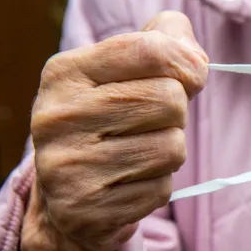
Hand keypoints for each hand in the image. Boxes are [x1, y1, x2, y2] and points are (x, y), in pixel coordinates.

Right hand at [22, 11, 207, 250]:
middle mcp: (57, 116)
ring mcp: (68, 165)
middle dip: (176, 114)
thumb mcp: (122, 73)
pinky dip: (157, 186)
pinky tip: (128, 183)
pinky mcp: (87, 209)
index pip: (151, 49)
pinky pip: (161, 189)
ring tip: (137, 154)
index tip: (189, 76)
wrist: (67, 200)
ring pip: (171, 147)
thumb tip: (193, 51)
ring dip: (169, 153)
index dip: (188, 63)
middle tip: (150, 123)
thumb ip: (162, 42)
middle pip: (169, 99)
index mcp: (65, 71)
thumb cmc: (109, 123)